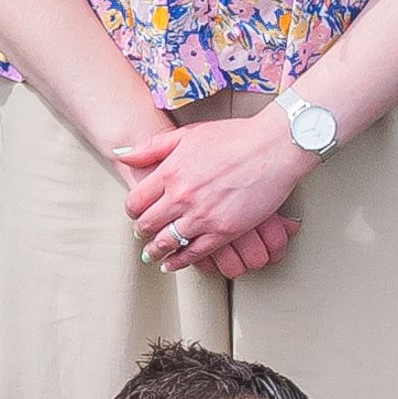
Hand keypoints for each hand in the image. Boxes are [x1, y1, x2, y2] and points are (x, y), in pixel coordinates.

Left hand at [116, 108, 310, 267]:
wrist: (275, 146)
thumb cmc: (234, 136)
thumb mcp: (187, 134)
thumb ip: (152, 147)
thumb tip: (122, 155)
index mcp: (170, 172)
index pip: (135, 202)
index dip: (132, 211)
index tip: (136, 213)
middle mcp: (182, 196)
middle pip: (147, 224)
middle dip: (142, 231)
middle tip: (142, 234)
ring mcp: (202, 215)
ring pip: (166, 242)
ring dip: (155, 251)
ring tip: (152, 254)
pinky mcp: (224, 230)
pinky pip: (194, 253)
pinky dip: (179, 262)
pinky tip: (172, 264)